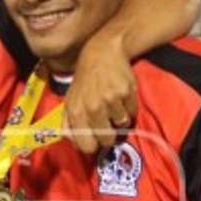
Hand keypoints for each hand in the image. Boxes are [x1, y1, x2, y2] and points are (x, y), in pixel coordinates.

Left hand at [65, 34, 136, 153]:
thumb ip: (69, 124)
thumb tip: (75, 144)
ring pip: (121, 125)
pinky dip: (129, 108)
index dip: (93, 146)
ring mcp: (110, 100)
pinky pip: (132, 113)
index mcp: (76, 112)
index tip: (96, 140)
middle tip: (108, 127)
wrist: (101, 53)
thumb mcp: (70, 100)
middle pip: (106, 140)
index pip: (86, 146)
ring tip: (113, 105)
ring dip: (119, 119)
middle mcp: (92, 108)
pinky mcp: (126, 93)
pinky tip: (121, 97)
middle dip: (108, 137)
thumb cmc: (84, 80)